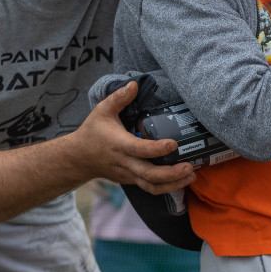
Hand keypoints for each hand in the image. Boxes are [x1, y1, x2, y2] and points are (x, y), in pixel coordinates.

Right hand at [74, 82, 195, 193]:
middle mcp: (125, 163)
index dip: (157, 149)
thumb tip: (134, 84)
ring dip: (173, 184)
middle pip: (149, 175)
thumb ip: (119, 97)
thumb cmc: (93, 132)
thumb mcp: (102, 110)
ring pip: (152, 186)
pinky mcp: (131, 180)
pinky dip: (166, 187)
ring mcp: (128, 175)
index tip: (174, 144)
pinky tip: (181, 181)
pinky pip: (150, 188)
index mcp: (119, 145)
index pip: (140, 149)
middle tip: (189, 167)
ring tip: (191, 177)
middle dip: (171, 174)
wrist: (79, 158)